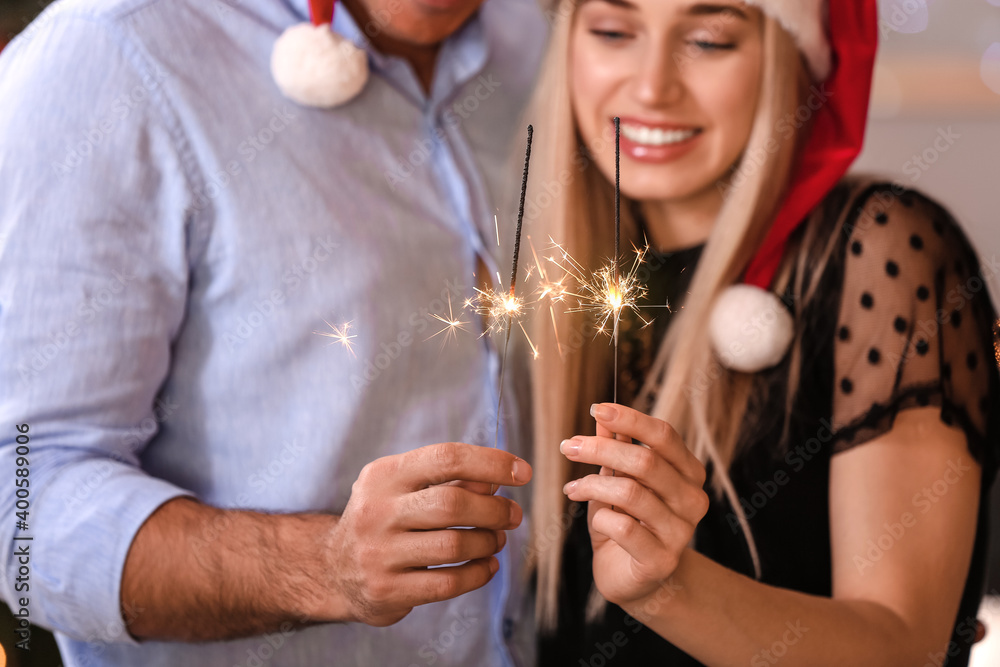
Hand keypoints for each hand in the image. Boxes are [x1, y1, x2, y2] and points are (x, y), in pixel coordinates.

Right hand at [316, 443, 530, 625]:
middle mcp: (376, 511)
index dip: (491, 463)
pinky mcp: (386, 589)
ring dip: (488, 543)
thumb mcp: (404, 488)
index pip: (445, 458)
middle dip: (494, 510)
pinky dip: (478, 574)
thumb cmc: (384, 519)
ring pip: (454, 546)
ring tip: (496, 540)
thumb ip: (448, 481)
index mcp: (384, 475)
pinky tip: (486, 566)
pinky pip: (448, 583)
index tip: (521, 472)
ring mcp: (378, 553)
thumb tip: (496, 479)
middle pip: (452, 504)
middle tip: (512, 515)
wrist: (333, 569)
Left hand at [561, 404, 707, 607]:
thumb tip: (602, 417)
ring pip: (631, 493)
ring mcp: (680, 532)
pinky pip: (623, 527)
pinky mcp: (661, 560)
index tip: (596, 410)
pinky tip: (592, 516)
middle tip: (568, 447)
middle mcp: (692, 499)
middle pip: (645, 461)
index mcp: (688, 473)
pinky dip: (599, 516)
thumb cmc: (627, 523)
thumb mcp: (618, 480)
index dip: (629, 419)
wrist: (636, 580)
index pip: (664, 435)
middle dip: (600, 449)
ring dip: (592, 484)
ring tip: (572, 488)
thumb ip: (615, 449)